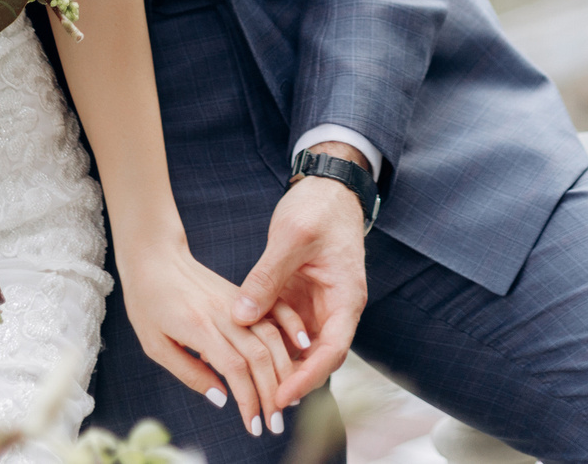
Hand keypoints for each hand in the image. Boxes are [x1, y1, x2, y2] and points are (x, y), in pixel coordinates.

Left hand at [117, 240, 302, 439]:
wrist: (155, 257)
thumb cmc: (148, 303)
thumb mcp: (155, 345)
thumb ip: (189, 372)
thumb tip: (222, 399)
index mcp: (199, 327)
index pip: (234, 368)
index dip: (248, 399)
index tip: (255, 425)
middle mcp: (223, 313)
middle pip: (259, 356)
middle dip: (272, 394)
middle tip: (276, 423)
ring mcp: (235, 301)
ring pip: (271, 337)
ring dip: (284, 371)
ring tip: (289, 399)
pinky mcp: (241, 295)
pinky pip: (273, 312)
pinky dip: (291, 329)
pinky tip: (303, 348)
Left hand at [235, 143, 369, 408]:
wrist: (327, 186)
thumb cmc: (318, 208)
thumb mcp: (291, 238)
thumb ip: (266, 278)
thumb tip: (241, 318)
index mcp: (346, 296)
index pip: (332, 351)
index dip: (308, 378)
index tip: (282, 396)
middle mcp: (336, 307)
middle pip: (318, 358)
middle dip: (292, 381)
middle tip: (260, 401)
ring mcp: (318, 304)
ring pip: (300, 347)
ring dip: (280, 366)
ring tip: (250, 386)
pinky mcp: (301, 297)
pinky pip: (286, 328)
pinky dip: (269, 342)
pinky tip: (246, 352)